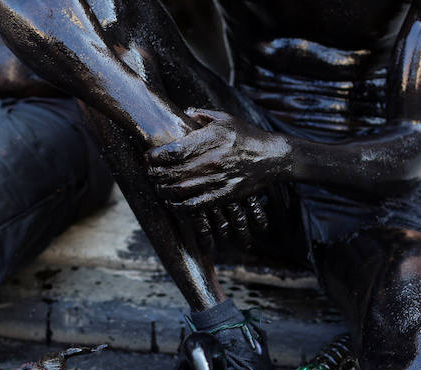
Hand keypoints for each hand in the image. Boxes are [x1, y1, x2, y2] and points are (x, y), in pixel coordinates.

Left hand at [146, 109, 285, 246]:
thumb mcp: (225, 118)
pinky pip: (196, 205)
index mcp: (210, 139)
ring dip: (163, 190)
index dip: (155, 156)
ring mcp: (218, 179)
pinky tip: (172, 203)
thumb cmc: (246, 136)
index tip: (148, 157)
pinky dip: (179, 206)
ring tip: (158, 187)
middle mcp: (212, 160)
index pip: (173, 150)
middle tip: (149, 173)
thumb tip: (184, 112)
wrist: (272, 157)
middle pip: (172, 171)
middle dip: (155, 174)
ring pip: (180, 189)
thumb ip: (201, 114)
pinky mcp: (224, 195)